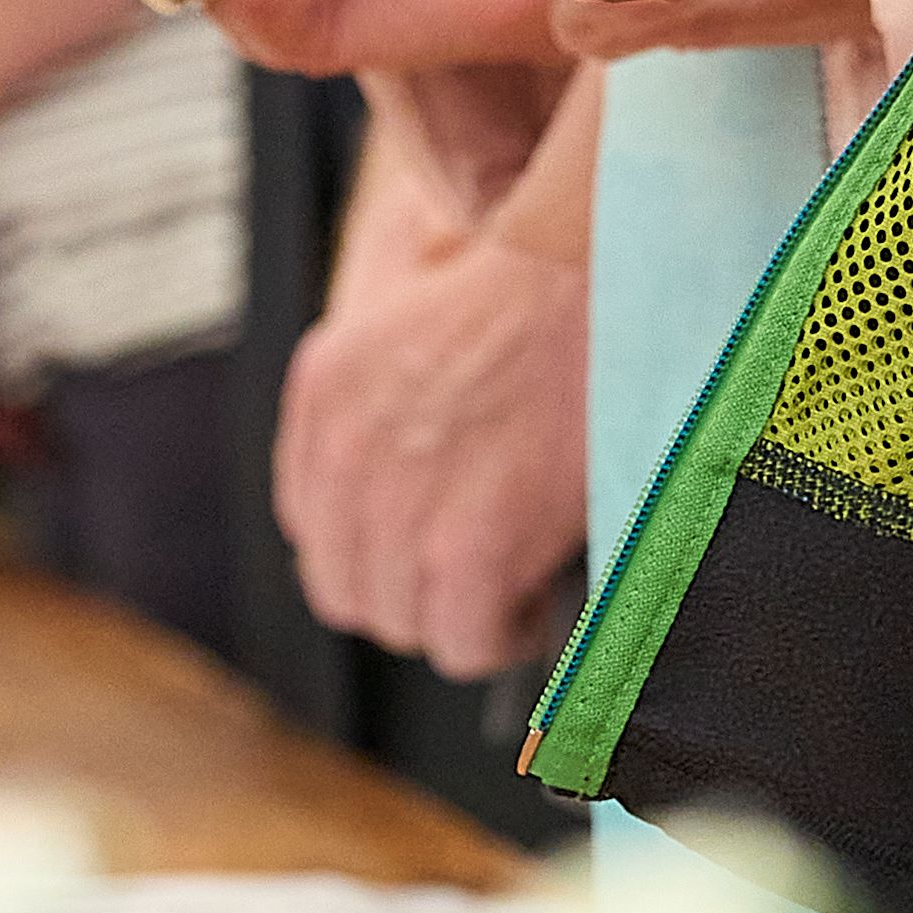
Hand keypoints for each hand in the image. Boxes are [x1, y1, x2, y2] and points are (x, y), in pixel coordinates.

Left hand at [271, 144, 591, 679]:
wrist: (598, 271)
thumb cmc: (536, 284)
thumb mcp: (413, 314)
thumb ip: (377, 401)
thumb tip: (398, 490)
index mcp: (324, 390)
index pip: (314, 524)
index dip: (377, 545)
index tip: (430, 540)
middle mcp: (343, 454)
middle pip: (351, 588)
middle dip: (416, 589)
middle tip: (481, 568)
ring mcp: (398, 509)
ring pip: (407, 623)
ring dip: (463, 613)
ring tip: (517, 576)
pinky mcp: (466, 551)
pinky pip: (466, 641)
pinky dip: (505, 633)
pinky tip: (537, 592)